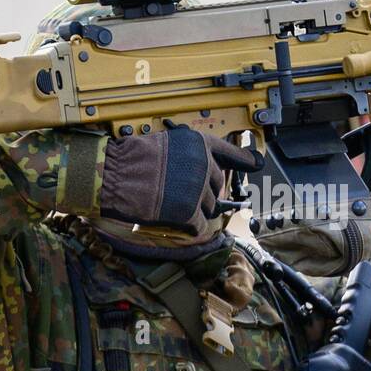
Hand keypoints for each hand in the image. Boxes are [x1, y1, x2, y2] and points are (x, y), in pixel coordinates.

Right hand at [99, 120, 263, 234]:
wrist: (113, 177)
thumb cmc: (131, 160)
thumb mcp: (166, 144)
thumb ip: (190, 155)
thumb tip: (207, 169)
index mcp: (198, 144)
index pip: (231, 153)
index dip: (244, 160)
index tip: (256, 163)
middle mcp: (204, 164)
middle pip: (218, 186)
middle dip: (203, 192)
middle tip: (180, 192)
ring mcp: (198, 188)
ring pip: (209, 207)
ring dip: (194, 209)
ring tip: (169, 202)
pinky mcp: (190, 211)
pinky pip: (199, 225)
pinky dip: (188, 226)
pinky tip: (172, 218)